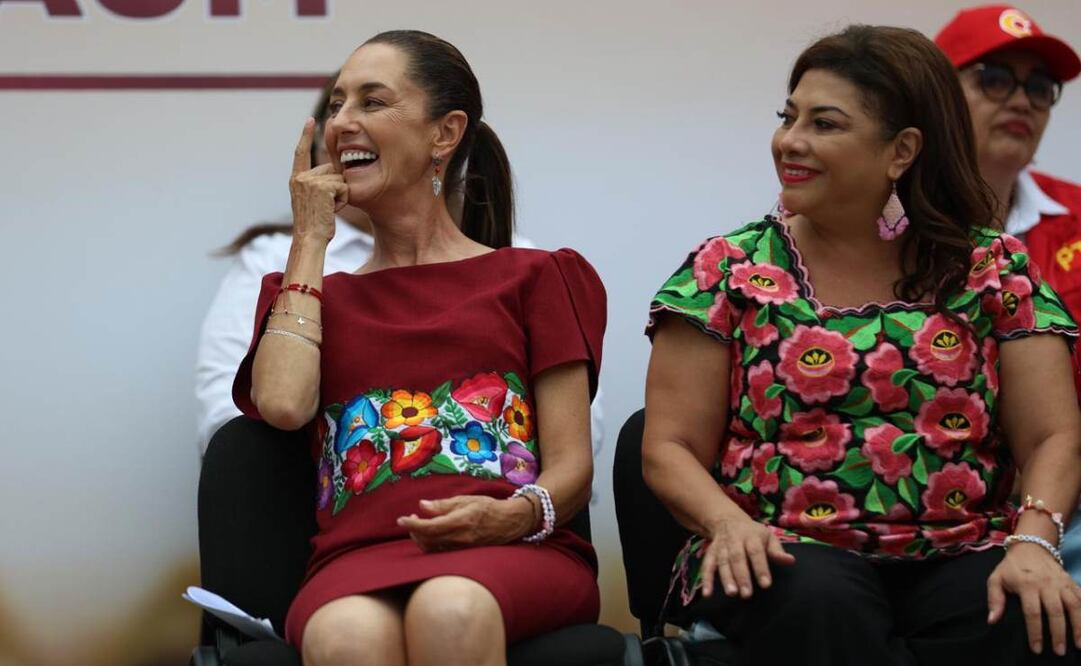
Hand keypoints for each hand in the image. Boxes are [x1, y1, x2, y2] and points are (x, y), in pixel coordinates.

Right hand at [290, 118, 347, 241]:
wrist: (309, 239)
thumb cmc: (314, 224)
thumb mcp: (312, 200)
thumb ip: (318, 183)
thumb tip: (336, 169)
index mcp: (296, 179)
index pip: (301, 152)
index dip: (306, 135)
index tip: (311, 120)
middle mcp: (301, 177)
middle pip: (331, 169)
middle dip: (336, 186)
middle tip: (326, 207)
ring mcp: (311, 181)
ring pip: (340, 179)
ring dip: (341, 196)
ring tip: (328, 210)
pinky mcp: (322, 187)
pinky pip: (344, 187)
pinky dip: (344, 200)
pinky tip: (333, 211)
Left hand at [397, 495, 533, 551]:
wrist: (510, 523)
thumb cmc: (488, 507)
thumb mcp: (467, 500)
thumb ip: (443, 504)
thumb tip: (422, 506)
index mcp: (461, 521)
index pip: (430, 527)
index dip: (412, 524)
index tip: (401, 519)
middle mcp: (461, 538)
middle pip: (428, 540)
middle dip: (415, 531)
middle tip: (411, 519)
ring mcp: (462, 549)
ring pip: (433, 549)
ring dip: (421, 538)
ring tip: (419, 526)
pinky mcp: (464, 554)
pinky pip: (441, 552)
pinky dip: (431, 544)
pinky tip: (430, 535)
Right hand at [700, 514, 795, 599]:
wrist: (727, 520)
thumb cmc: (753, 533)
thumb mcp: (768, 537)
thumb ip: (777, 551)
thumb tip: (791, 561)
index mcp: (751, 536)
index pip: (756, 552)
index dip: (760, 567)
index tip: (765, 585)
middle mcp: (735, 541)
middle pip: (737, 558)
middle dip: (741, 576)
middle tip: (746, 594)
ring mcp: (721, 547)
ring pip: (722, 562)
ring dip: (726, 578)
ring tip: (732, 593)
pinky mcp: (711, 553)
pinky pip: (707, 565)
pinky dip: (706, 579)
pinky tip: (707, 593)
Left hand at [988, 543, 1080, 655]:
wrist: (1030, 547)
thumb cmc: (1011, 567)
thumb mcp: (996, 579)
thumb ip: (994, 600)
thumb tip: (992, 620)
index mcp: (1026, 584)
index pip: (1032, 612)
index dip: (1035, 632)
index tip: (1037, 649)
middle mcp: (1046, 583)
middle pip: (1055, 611)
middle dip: (1058, 633)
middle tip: (1059, 651)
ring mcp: (1061, 582)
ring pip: (1074, 605)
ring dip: (1079, 626)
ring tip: (1079, 644)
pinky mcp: (1071, 581)